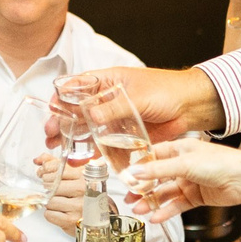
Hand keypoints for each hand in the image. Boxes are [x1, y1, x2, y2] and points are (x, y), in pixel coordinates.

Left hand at [38, 152, 84, 235]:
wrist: (97, 218)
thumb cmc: (84, 195)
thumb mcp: (74, 175)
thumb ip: (56, 164)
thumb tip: (37, 160)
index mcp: (83, 176)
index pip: (56, 168)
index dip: (45, 170)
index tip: (43, 173)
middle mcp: (82, 190)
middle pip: (50, 185)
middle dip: (47, 188)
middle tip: (53, 190)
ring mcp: (77, 206)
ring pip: (49, 201)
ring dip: (50, 202)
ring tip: (59, 202)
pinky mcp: (71, 220)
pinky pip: (49, 214)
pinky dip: (51, 214)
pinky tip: (60, 212)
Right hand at [52, 67, 223, 142]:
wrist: (189, 107)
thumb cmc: (166, 90)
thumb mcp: (138, 96)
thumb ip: (114, 108)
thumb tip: (91, 115)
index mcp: (107, 82)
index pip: (77, 86)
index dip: (62, 97)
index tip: (52, 108)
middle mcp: (106, 100)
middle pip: (76, 110)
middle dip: (61, 122)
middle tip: (51, 134)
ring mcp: (113, 119)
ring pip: (86, 129)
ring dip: (72, 139)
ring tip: (58, 149)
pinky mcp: (122, 135)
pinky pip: (103, 144)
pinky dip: (92, 152)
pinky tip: (81, 160)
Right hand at [126, 138, 240, 219]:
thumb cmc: (221, 162)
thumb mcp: (185, 163)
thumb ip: (158, 169)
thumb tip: (134, 172)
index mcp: (180, 149)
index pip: (152, 156)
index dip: (138, 166)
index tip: (123, 176)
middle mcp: (183, 164)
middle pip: (156, 177)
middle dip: (142, 188)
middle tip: (128, 197)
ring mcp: (189, 181)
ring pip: (165, 193)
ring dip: (151, 202)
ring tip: (138, 210)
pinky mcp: (196, 197)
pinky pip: (177, 205)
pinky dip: (166, 211)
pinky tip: (156, 217)